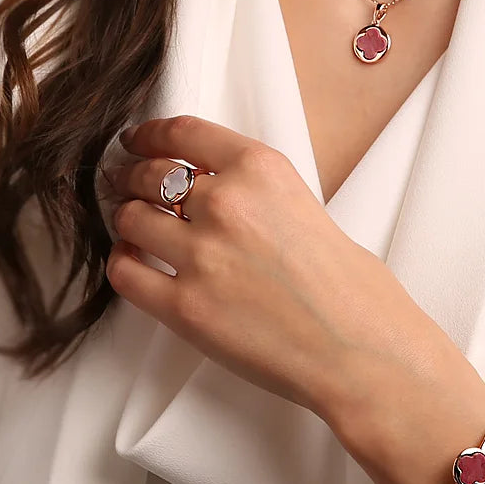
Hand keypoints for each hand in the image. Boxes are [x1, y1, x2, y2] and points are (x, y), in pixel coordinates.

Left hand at [100, 114, 461, 421]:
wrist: (362, 351)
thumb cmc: (353, 289)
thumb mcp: (306, 205)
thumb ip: (255, 193)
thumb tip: (215, 194)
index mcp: (260, 169)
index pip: (183, 132)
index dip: (148, 135)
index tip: (135, 141)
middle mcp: (225, 203)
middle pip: (149, 173)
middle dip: (133, 178)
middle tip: (128, 185)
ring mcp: (200, 255)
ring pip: (130, 219)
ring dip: (128, 220)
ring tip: (134, 227)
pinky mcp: (184, 306)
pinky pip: (126, 273)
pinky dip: (122, 262)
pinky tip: (133, 261)